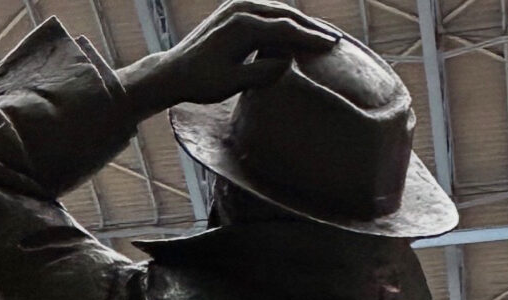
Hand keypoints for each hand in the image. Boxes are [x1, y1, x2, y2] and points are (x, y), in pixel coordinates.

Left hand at [118, 1, 337, 118]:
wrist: (173, 72)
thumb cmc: (201, 83)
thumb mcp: (232, 84)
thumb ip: (262, 72)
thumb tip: (288, 61)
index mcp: (243, 26)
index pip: (285, 29)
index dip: (310, 38)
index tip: (331, 47)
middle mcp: (241, 9)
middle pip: (286, 14)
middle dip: (311, 27)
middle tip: (334, 40)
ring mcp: (236, 6)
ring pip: (277, 10)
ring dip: (298, 22)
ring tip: (319, 35)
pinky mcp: (233, 10)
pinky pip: (265, 11)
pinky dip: (282, 20)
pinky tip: (294, 30)